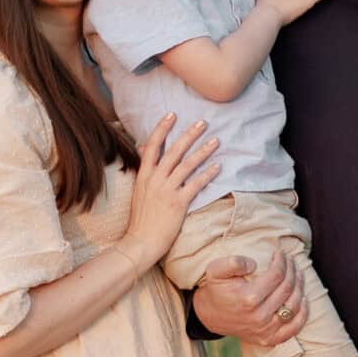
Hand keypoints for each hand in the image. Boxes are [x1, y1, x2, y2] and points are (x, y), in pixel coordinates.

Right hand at [121, 114, 220, 270]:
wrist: (140, 241)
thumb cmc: (141, 220)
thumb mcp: (139, 192)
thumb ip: (146, 174)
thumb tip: (146, 154)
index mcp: (144, 176)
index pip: (152, 146)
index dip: (162, 129)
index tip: (172, 115)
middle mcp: (155, 180)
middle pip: (173, 151)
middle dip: (189, 135)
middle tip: (203, 123)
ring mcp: (166, 191)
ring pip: (187, 165)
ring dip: (203, 151)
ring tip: (215, 141)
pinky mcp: (178, 203)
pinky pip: (195, 184)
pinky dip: (207, 174)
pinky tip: (218, 167)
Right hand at [192, 246, 309, 347]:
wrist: (210, 315)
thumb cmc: (216, 289)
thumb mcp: (215, 270)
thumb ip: (232, 263)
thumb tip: (253, 264)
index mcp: (249, 298)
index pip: (277, 275)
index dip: (282, 261)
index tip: (281, 253)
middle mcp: (259, 316)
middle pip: (287, 288)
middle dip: (292, 270)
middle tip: (291, 260)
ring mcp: (266, 330)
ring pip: (294, 306)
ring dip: (300, 287)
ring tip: (298, 274)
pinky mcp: (269, 339)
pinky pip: (294, 328)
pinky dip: (303, 314)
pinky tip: (305, 298)